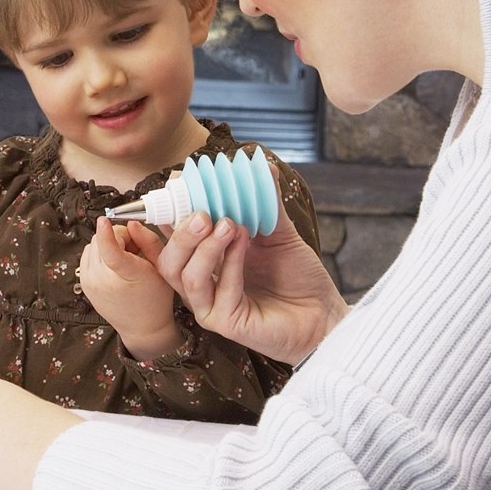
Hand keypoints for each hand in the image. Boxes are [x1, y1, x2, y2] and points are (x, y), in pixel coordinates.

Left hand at [79, 218, 177, 358]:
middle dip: (118, 237)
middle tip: (133, 249)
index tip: (104, 220)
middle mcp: (103, 280)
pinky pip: (87, 255)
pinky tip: (114, 265)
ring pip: (92, 244)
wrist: (142, 327)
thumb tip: (131, 223)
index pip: (111, 251)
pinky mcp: (83, 283)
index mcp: (127, 276)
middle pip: (101, 239)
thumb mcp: (162, 267)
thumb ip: (148, 241)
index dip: (107, 232)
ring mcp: (90, 282)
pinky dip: (99, 253)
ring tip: (125, 259)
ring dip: (108, 244)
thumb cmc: (156, 297)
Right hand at [141, 187, 347, 365]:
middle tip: (203, 211)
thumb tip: (262, 166)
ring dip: (203, 248)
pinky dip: (230, 265)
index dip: (167, 212)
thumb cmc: (297, 277)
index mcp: (205, 261)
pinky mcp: (226, 323)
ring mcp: (210, 305)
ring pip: (186, 277)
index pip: (173, 237)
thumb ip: (265, 204)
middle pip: (169, 260)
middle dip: (180, 233)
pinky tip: (245, 243)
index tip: (175, 184)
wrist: (323, 313)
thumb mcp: (279, 233)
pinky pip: (218, 293)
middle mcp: (202, 283)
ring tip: (229, 224)